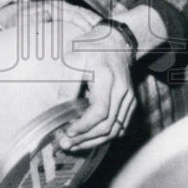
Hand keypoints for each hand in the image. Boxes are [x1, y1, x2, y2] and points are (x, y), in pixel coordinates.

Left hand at [57, 24, 136, 151]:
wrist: (115, 41)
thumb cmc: (91, 48)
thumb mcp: (73, 60)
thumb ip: (67, 86)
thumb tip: (57, 110)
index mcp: (107, 78)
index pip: (100, 111)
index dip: (84, 126)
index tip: (67, 132)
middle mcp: (122, 90)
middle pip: (108, 125)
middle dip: (85, 139)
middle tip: (65, 144)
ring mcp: (129, 98)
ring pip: (115, 130)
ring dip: (94, 142)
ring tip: (74, 146)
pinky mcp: (130, 103)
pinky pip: (120, 127)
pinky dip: (104, 137)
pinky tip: (88, 139)